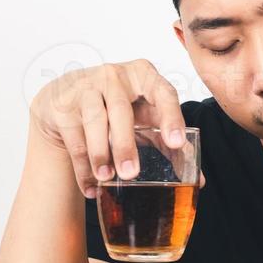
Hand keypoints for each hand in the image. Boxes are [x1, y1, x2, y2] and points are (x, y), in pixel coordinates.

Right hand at [29, 59, 204, 197]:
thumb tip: (198, 180)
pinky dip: (82, 165)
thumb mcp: (146, 118)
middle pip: (121, 110)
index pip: (163, 93)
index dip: (171, 117)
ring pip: (94, 121)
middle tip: (132, 173)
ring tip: (106, 178)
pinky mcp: (64, 104)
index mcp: (145, 76)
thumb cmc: (119, 108)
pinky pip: (74, 137)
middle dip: (126, 144)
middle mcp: (115, 76)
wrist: (69, 97)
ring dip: (100, 153)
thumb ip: (170, 144)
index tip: (175, 143)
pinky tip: (90, 186)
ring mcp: (87, 87)